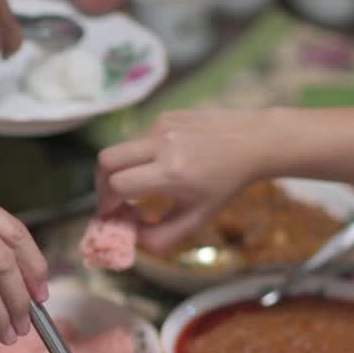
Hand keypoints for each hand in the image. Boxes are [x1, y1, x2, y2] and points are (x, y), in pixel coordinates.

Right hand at [96, 109, 272, 251]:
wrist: (252, 142)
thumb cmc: (226, 184)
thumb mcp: (197, 218)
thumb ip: (160, 236)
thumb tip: (131, 237)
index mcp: (171, 173)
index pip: (117, 186)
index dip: (107, 204)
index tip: (111, 215)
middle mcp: (162, 144)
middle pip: (105, 161)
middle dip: (101, 183)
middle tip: (112, 199)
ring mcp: (161, 125)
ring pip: (120, 148)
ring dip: (119, 169)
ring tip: (135, 184)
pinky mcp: (165, 115)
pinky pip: (137, 138)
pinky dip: (138, 155)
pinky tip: (158, 164)